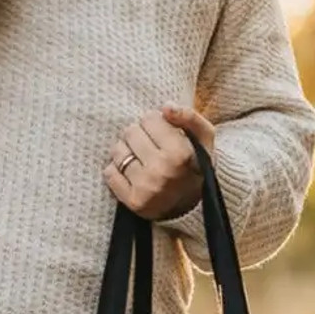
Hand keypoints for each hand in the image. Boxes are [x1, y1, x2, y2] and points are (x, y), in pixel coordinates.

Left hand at [103, 106, 217, 220]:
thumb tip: (165, 107)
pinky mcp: (132, 201)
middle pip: (131, 132)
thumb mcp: (205, 138)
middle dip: (139, 134)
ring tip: (140, 158)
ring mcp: (145, 188)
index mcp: (180, 153)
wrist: (193, 207)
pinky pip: (109, 173)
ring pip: (117, 151)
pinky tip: (131, 172)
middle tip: (149, 145)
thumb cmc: (196, 166)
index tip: (161, 133)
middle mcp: (161, 171)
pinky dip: (116, 169)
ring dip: (126, 151)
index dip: (155, 123)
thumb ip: (189, 117)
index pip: (149, 119)